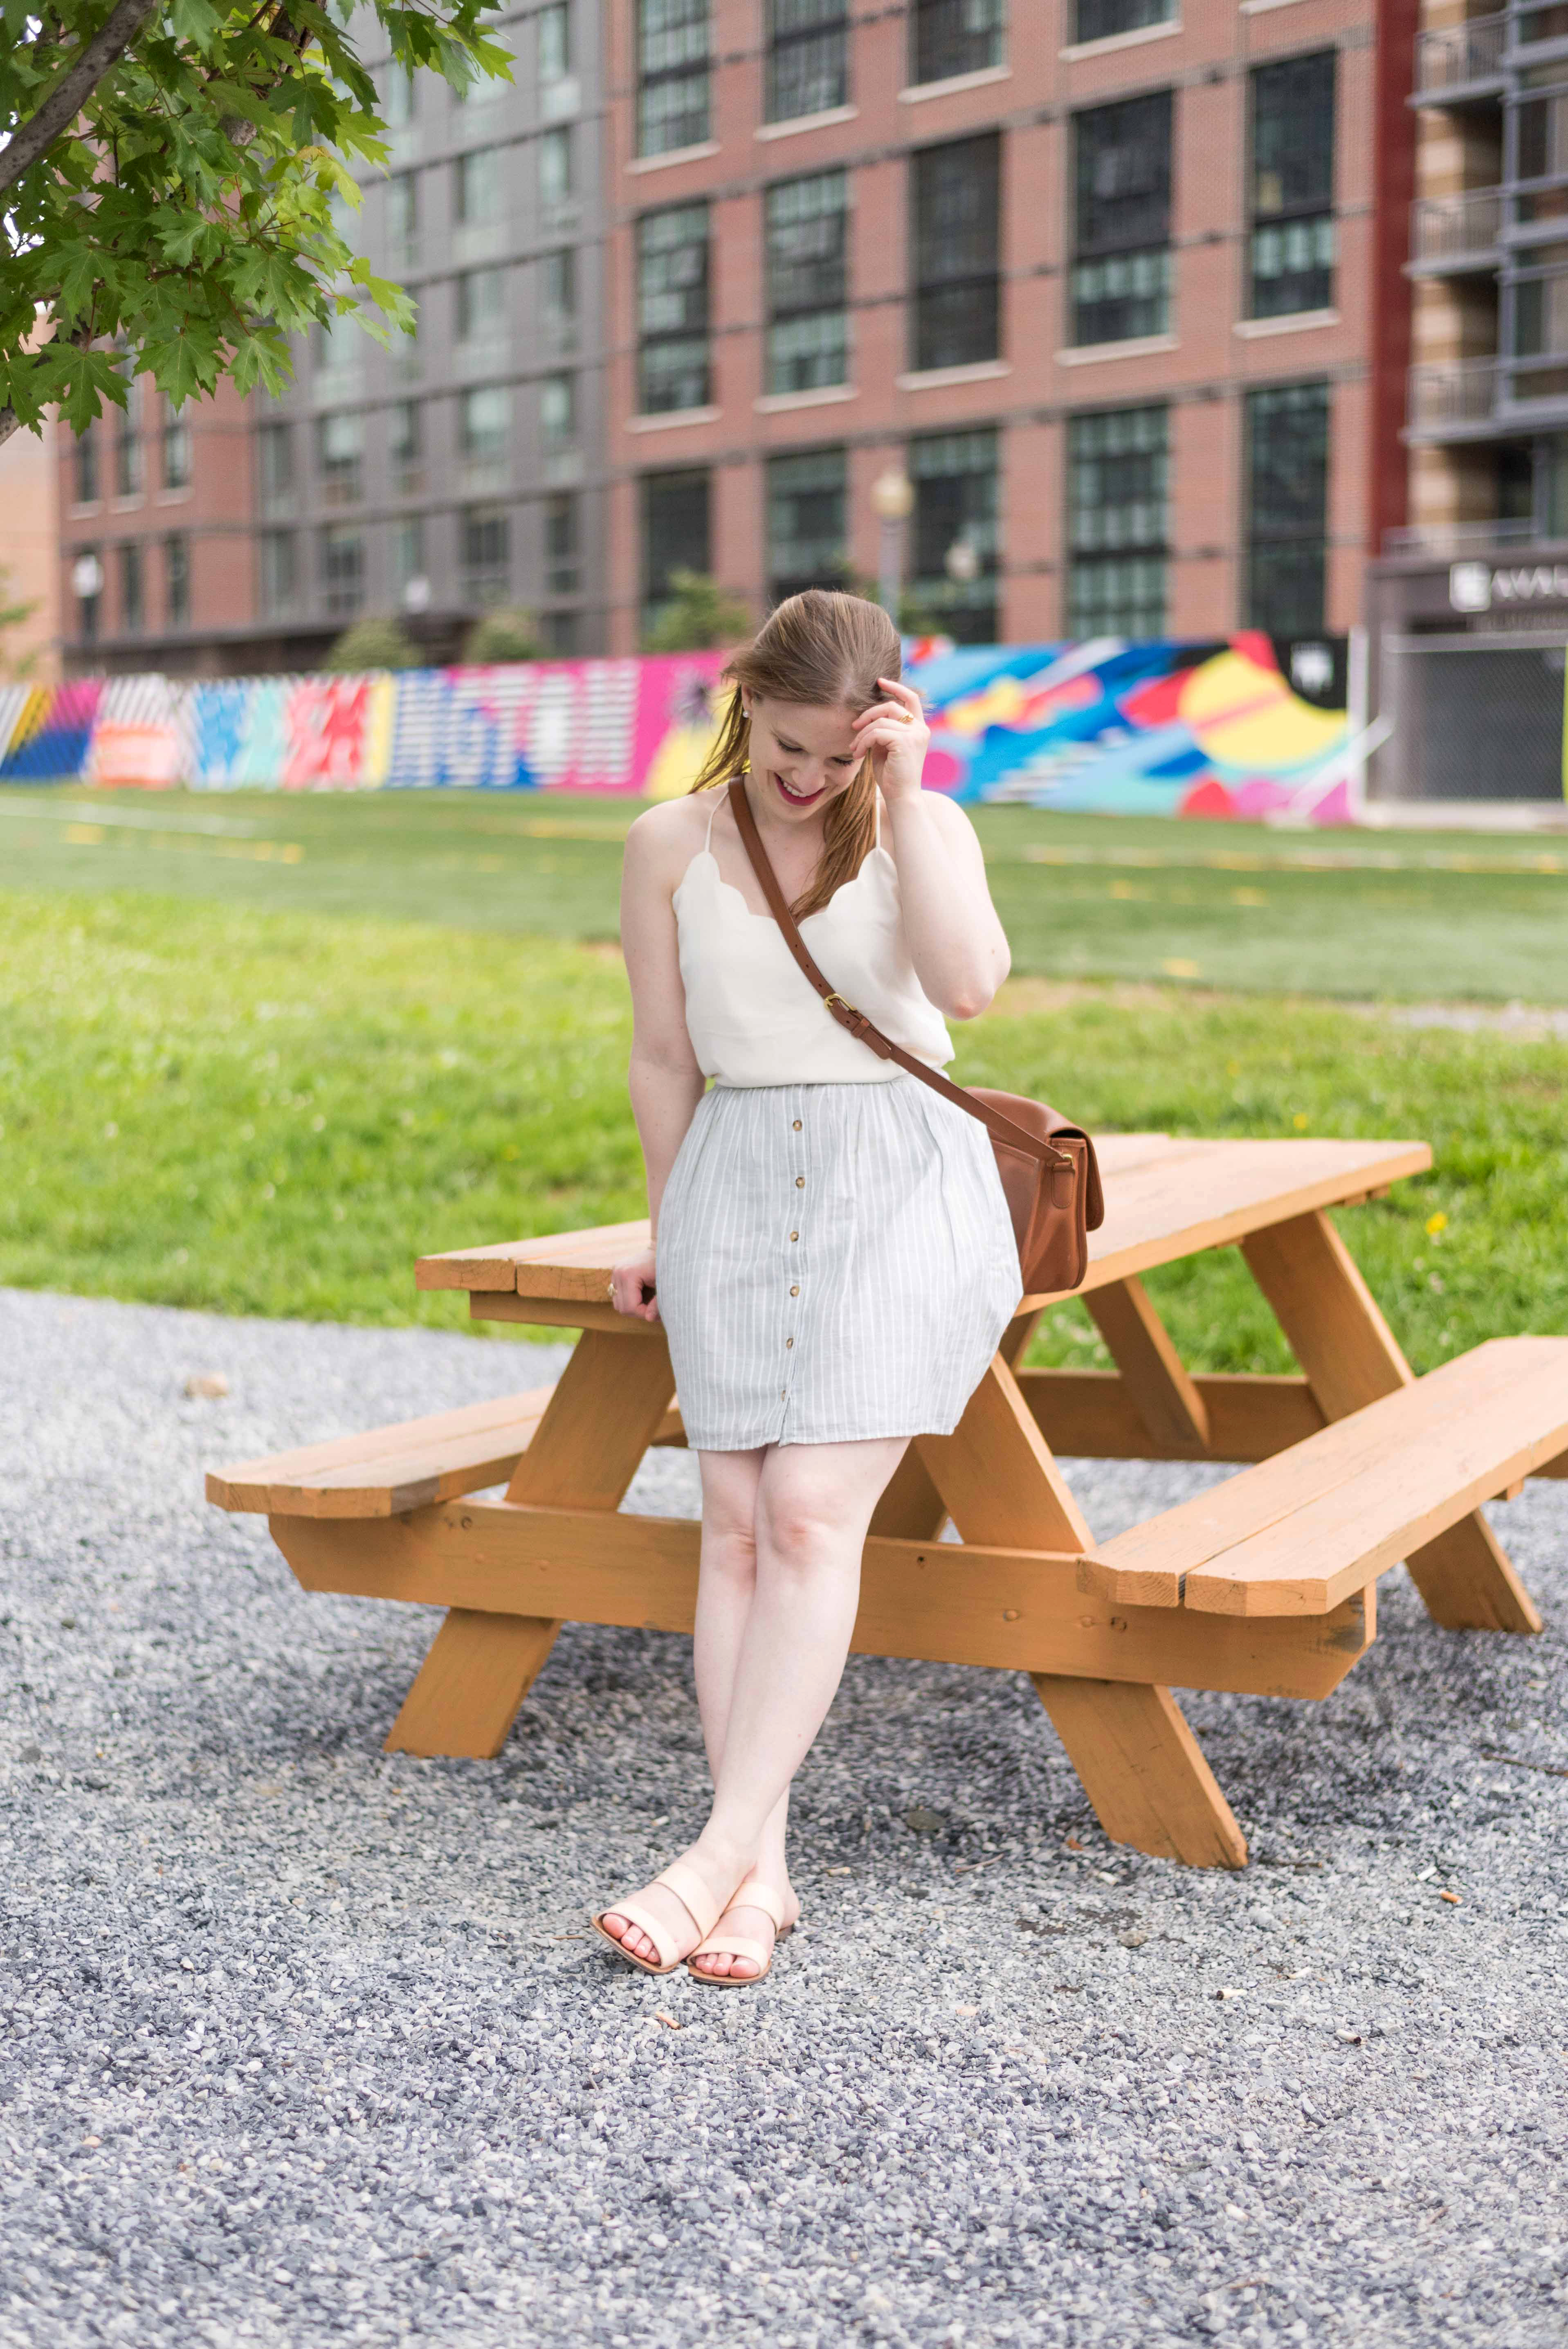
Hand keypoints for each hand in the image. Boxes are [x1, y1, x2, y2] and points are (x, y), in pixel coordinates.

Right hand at [609, 1248, 659, 1321]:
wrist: (663, 1247)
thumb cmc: (667, 1265)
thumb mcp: (665, 1285)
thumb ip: (658, 1303)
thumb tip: (649, 1319)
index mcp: (628, 1274)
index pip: (630, 1307)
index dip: (644, 1313)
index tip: (657, 1311)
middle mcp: (618, 1273)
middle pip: (622, 1307)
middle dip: (639, 1312)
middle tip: (654, 1308)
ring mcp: (615, 1272)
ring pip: (618, 1303)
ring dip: (633, 1307)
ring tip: (649, 1300)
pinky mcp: (616, 1273)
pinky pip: (619, 1295)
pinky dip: (630, 1299)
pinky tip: (642, 1294)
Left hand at [851, 676, 929, 805]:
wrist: (902, 797)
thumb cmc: (892, 776)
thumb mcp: (887, 747)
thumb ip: (884, 730)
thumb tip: (867, 717)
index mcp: (919, 728)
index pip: (911, 698)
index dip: (895, 687)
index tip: (879, 682)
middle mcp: (920, 729)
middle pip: (891, 706)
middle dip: (868, 714)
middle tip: (854, 726)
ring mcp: (914, 735)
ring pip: (880, 721)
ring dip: (862, 734)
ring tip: (854, 748)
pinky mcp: (904, 742)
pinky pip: (876, 733)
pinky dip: (863, 742)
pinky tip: (858, 754)